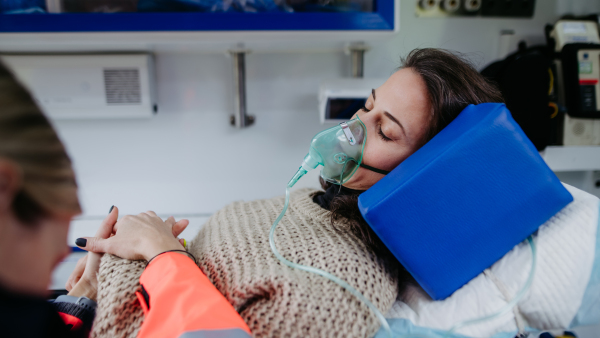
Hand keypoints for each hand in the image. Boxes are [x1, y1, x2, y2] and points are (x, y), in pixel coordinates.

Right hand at [66, 208, 188, 293]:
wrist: (157, 247)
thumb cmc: (134, 247)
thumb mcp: (110, 247)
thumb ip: (95, 244)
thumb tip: (78, 241)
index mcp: (127, 220)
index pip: (118, 228)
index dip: (116, 238)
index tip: (117, 247)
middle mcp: (141, 217)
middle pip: (134, 224)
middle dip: (132, 231)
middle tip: (132, 244)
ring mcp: (155, 220)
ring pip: (151, 220)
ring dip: (151, 224)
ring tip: (150, 230)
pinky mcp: (166, 227)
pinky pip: (169, 224)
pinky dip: (173, 223)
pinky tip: (176, 221)